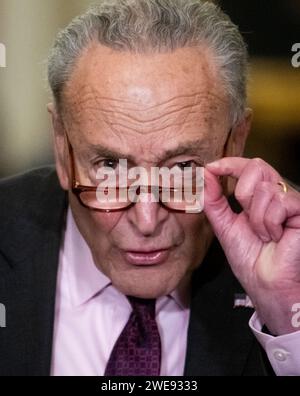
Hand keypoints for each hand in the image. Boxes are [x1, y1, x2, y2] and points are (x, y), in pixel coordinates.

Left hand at [205, 157, 299, 334]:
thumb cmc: (249, 258)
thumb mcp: (224, 225)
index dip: (230, 163)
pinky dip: (270, 223)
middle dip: (242, 193)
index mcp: (258, 196)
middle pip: (257, 166)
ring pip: (264, 188)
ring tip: (264, 235)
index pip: (247, 167)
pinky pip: (279, 202)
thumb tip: (206, 175)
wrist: (265, 283)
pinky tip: (277, 237)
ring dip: (256, 218)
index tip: (212, 167)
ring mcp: (291, 201)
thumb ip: (214, 200)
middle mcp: (276, 194)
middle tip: (246, 217)